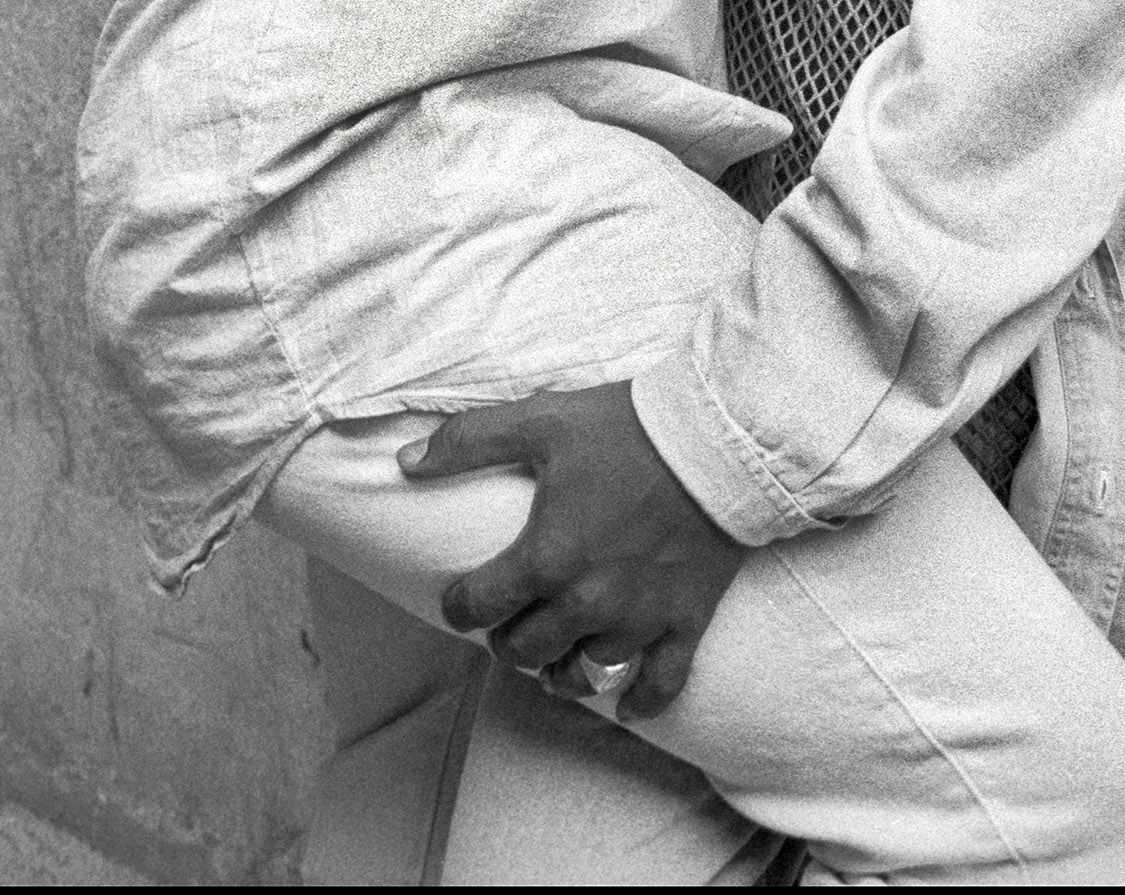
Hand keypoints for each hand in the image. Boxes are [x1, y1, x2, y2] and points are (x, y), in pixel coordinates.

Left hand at [400, 382, 744, 719]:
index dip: (460, 605)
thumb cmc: (626, 428)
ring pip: (583, 676)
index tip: (461, 599)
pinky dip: (639, 702)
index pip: (479, 606)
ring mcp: (637, 620)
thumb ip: (468, 442)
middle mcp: (586, 603)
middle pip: (525, 649)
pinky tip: (624, 705)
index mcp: (545, 557)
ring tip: (552, 662)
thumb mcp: (540, 419)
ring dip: (559, 674)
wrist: (719, 441)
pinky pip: (660, 685)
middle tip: (508, 622)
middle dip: (507, 639)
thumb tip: (405, 463)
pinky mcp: (685, 622)